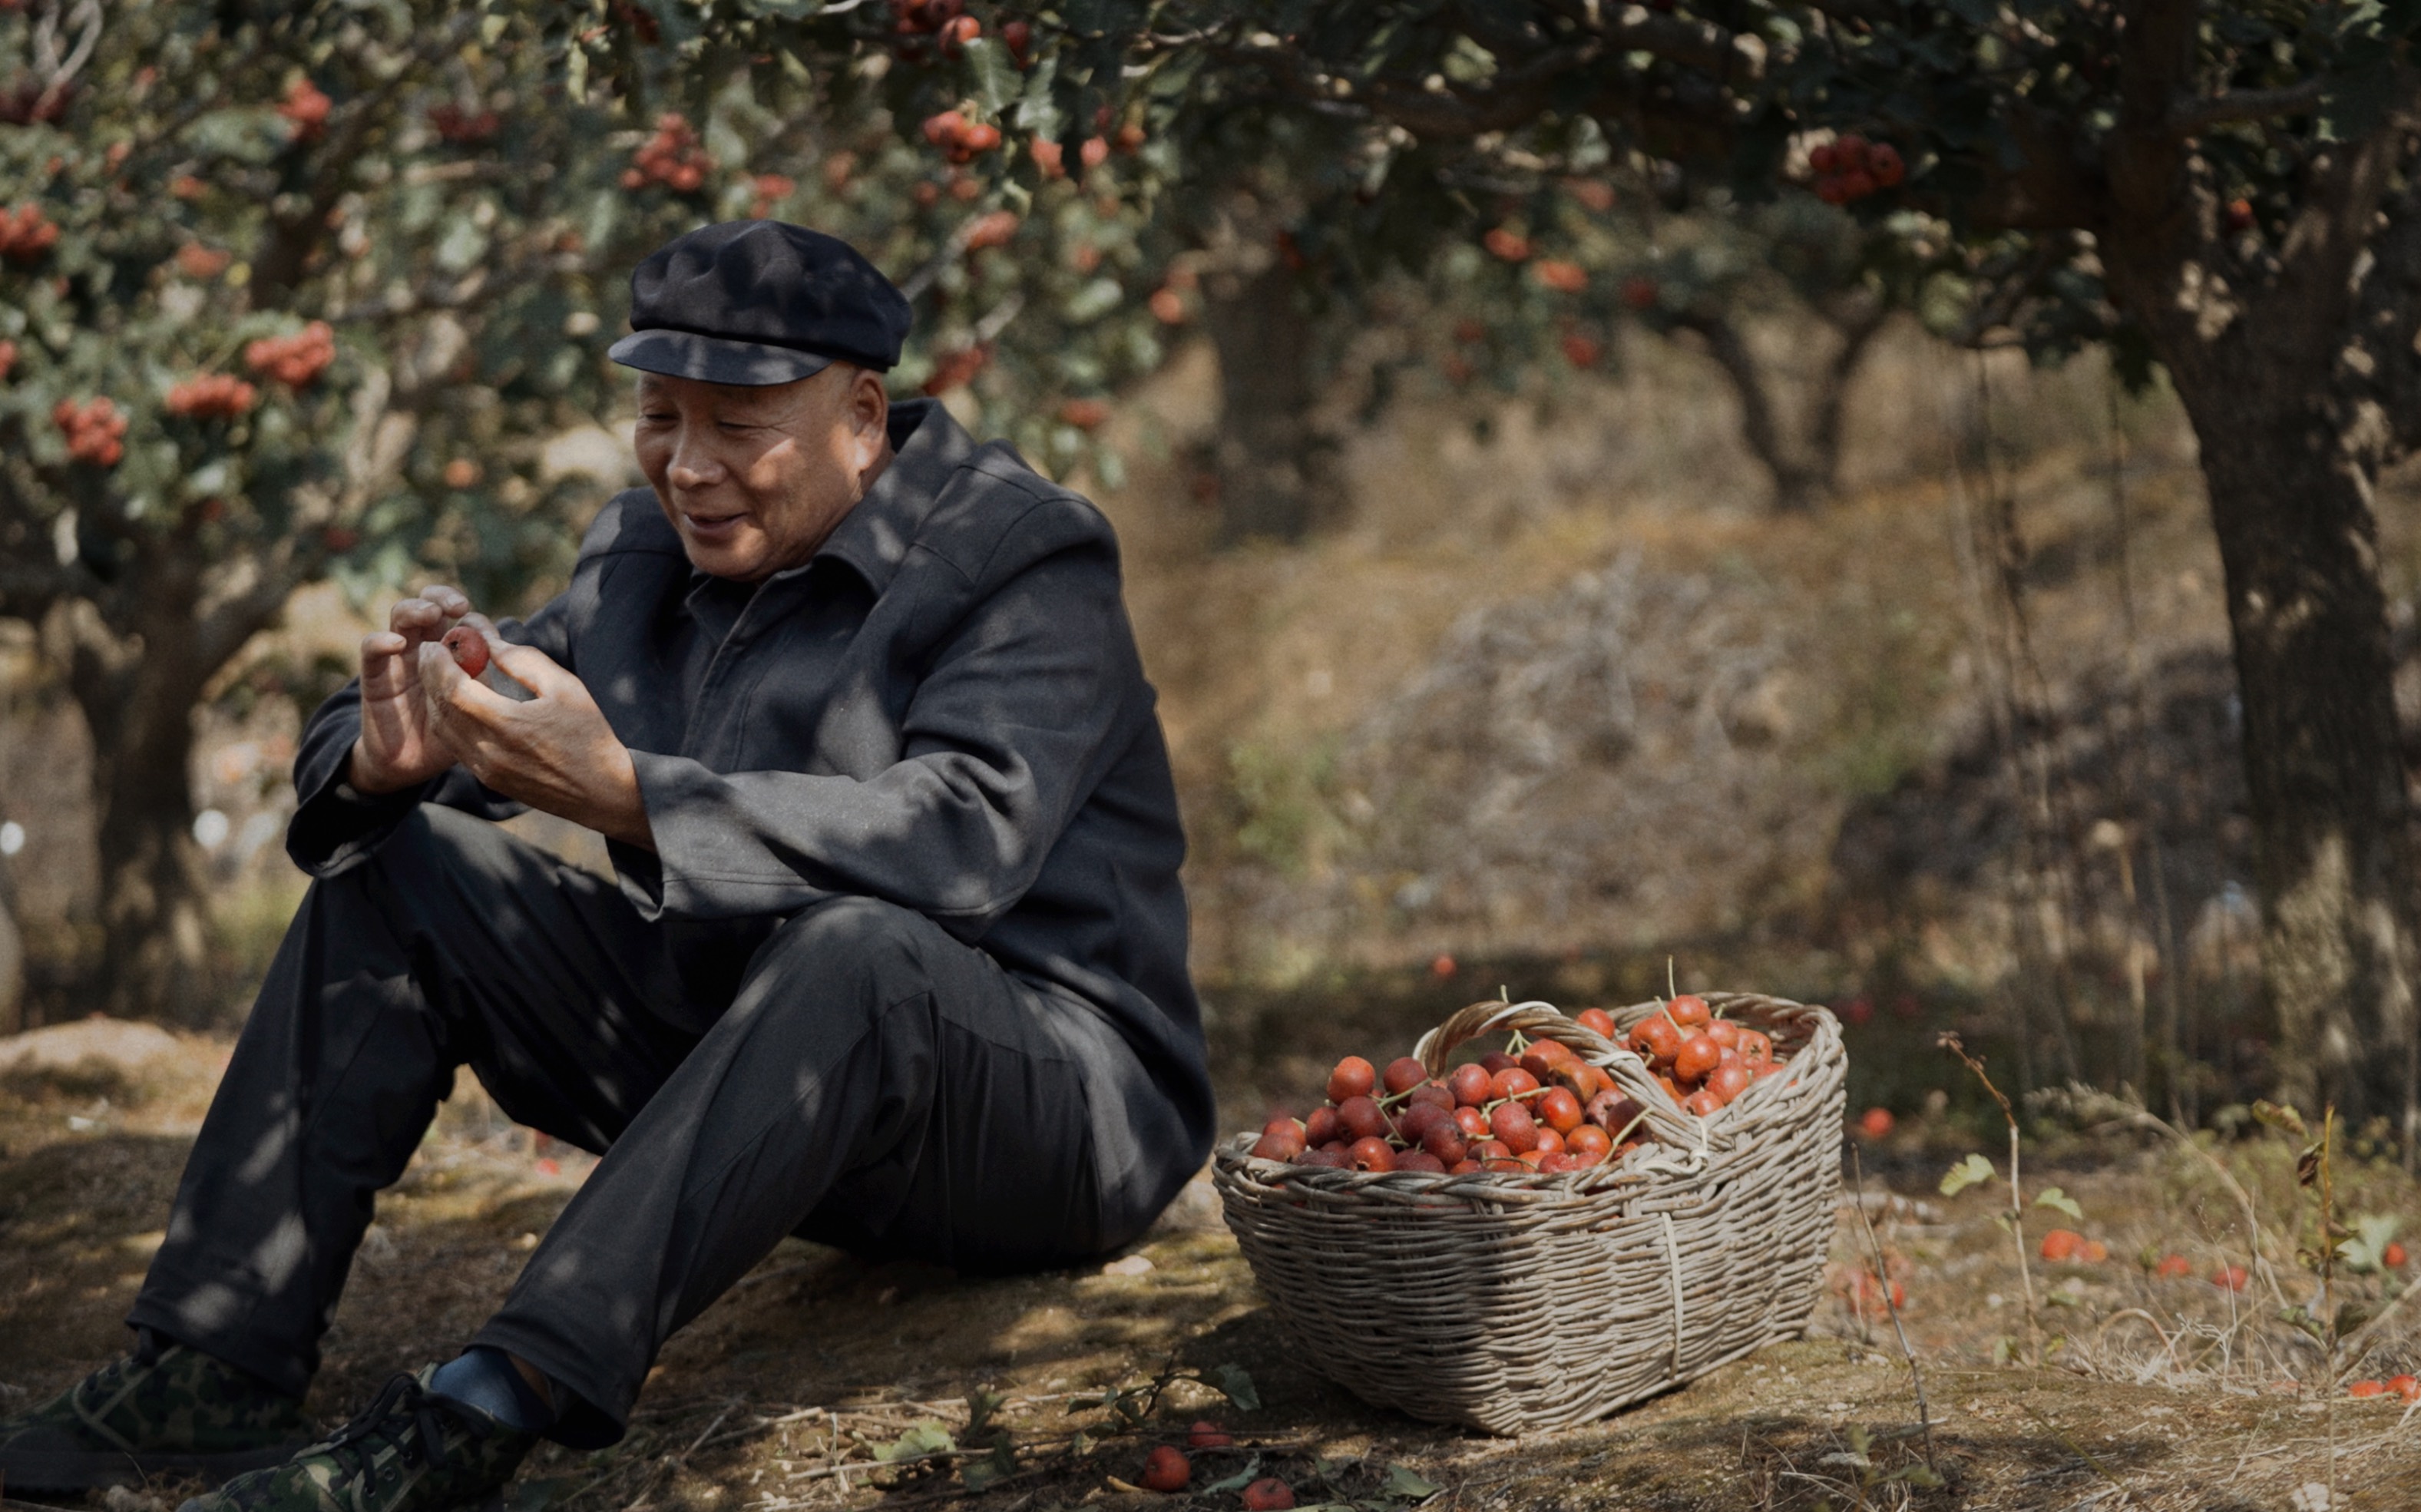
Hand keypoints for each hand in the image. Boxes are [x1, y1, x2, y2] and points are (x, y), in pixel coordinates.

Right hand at [350, 584, 473, 794]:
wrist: (415, 764)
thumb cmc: (452, 731)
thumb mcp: (474, 703)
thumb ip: (484, 677)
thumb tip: (504, 648)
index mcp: (450, 651)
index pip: (455, 615)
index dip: (465, 610)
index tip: (478, 616)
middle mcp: (423, 648)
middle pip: (427, 607)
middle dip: (441, 598)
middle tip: (458, 605)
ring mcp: (397, 659)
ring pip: (400, 619)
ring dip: (415, 610)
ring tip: (431, 613)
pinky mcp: (374, 677)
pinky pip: (371, 651)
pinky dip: (381, 641)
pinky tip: (396, 643)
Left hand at [416, 627, 655, 850]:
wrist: (601, 791)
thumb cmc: (588, 735)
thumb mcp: (565, 688)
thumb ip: (524, 661)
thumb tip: (489, 642)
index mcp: (509, 725)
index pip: (454, 689)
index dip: (439, 663)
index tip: (438, 642)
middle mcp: (490, 751)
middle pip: (441, 707)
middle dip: (431, 675)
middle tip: (431, 651)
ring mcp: (486, 769)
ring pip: (442, 728)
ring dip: (435, 697)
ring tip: (440, 673)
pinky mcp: (488, 779)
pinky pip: (454, 745)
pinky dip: (446, 718)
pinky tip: (455, 702)